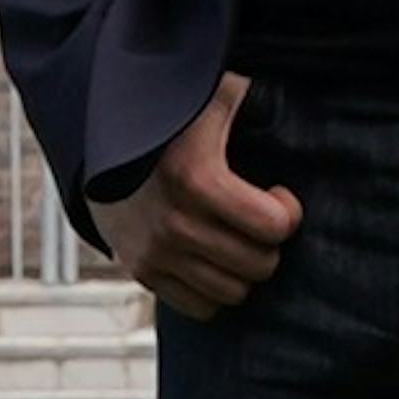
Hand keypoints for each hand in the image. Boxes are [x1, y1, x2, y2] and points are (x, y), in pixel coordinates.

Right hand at [96, 71, 302, 321]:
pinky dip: (213, 287)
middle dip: (268, 242)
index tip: (277, 192)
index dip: (286, 211)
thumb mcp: (210, 91)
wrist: (92, 131)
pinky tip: (210, 252)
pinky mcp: (140, 270)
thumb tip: (305, 101)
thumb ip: (255, 97)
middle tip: (257, 215)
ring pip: (233, 292)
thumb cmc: (168, 108)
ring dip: (242, 266)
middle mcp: (172, 221)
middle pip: (259, 264)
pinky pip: (201, 307)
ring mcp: (153, 251)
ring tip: (233, 233)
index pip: (273, 226)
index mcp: (193, 174)